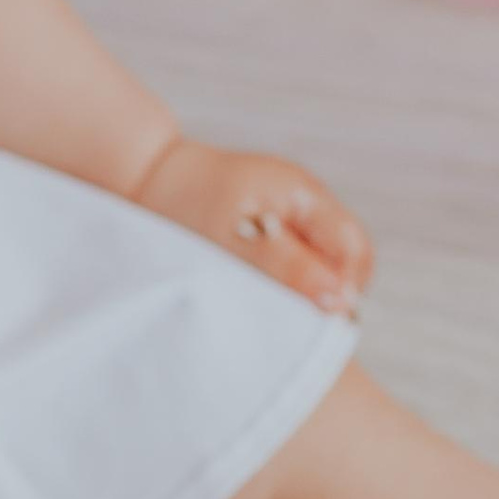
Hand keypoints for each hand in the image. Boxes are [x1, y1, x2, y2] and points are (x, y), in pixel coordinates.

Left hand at [131, 136, 373, 315]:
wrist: (144, 178)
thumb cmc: (184, 206)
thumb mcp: (233, 241)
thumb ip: (287, 267)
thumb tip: (338, 298)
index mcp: (304, 194)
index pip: (354, 251)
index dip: (345, 290)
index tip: (317, 321)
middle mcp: (306, 201)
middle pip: (348, 258)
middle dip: (331, 293)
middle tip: (295, 319)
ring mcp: (291, 212)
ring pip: (324, 262)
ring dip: (308, 289)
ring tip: (272, 304)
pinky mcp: (273, 226)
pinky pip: (298, 260)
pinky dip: (287, 281)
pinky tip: (260, 291)